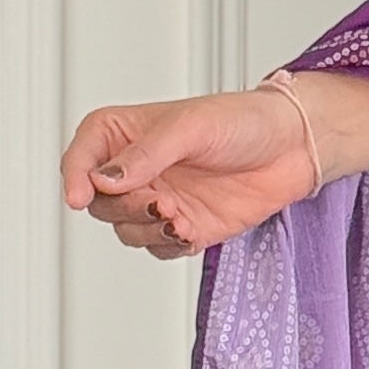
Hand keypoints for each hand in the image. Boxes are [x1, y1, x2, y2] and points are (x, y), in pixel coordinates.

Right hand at [62, 86, 313, 258]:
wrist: (294, 148)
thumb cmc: (244, 121)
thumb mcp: (191, 126)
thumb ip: (147, 154)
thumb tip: (106, 179)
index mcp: (125, 134)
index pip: (82, 156)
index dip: (74, 176)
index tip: (78, 196)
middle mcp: (136, 169)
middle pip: (100, 202)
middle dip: (123, 207)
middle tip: (156, 201)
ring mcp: (159, 199)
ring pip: (126, 230)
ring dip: (146, 228)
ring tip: (178, 216)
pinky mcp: (184, 225)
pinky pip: (158, 247)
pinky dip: (168, 244)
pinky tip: (189, 231)